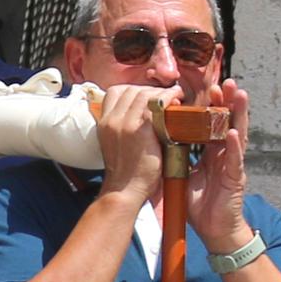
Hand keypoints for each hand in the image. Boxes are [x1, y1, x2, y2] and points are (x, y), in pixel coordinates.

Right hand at [90, 84, 168, 205]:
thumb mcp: (116, 145)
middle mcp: (111, 120)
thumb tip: (146, 116)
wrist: (124, 191)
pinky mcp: (140, 129)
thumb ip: (124, 129)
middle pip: (130, 90)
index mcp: (104, 122)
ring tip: (174, 97)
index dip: (134, 91)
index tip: (148, 97)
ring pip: (143, 93)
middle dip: (150, 90)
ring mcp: (123, 123)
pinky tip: (177, 99)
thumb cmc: (127, 173)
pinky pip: (155, 103)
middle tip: (165, 98)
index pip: (115, 92)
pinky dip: (168, 97)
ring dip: (161, 92)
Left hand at [190, 78, 254, 247]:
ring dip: (239, 114)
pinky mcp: (235, 178)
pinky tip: (236, 132)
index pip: (212, 122)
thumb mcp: (183, 174)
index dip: (211, 105)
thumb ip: (176, 156)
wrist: (213, 228)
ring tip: (240, 94)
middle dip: (228, 101)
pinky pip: (236, 159)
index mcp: (211, 150)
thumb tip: (158, 140)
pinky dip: (236, 146)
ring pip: (239, 133)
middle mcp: (225, 153)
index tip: (207, 86)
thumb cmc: (199, 202)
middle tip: (227, 82)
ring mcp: (232, 163)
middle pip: (228, 122)